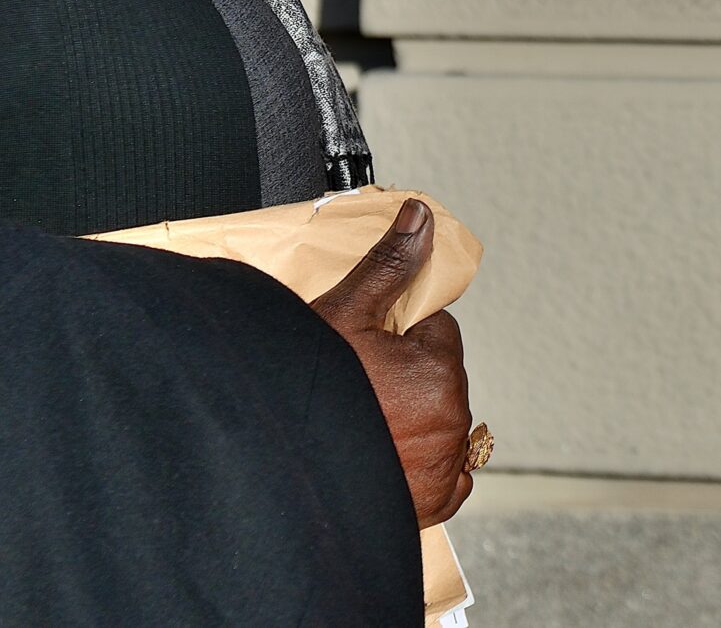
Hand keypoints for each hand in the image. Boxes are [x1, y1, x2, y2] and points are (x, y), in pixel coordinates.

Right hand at [310, 198, 475, 526]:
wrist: (270, 461)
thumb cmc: (302, 387)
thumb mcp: (344, 310)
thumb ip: (390, 263)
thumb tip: (421, 216)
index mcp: (438, 372)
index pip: (435, 331)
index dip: (399, 333)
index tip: (368, 346)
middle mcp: (450, 421)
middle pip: (436, 375)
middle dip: (406, 374)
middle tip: (358, 384)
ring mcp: (442, 467)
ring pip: (438, 420)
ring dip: (412, 418)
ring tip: (361, 420)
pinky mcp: (431, 504)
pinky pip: (446, 477)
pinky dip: (425, 467)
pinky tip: (388, 456)